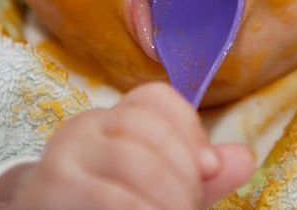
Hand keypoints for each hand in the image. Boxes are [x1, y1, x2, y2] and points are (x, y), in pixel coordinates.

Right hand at [0, 82, 253, 209]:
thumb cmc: (103, 207)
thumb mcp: (154, 192)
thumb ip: (195, 176)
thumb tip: (244, 160)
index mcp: (110, 119)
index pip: (156, 98)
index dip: (191, 130)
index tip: (208, 170)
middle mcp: (83, 129)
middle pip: (148, 129)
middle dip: (183, 174)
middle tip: (187, 207)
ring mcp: (63, 158)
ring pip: (133, 161)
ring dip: (167, 198)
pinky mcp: (52, 189)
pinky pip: (111, 197)